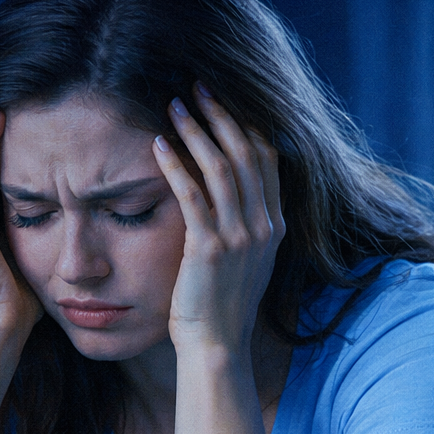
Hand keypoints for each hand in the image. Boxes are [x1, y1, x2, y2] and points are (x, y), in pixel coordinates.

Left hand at [152, 84, 285, 353]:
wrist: (218, 346)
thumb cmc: (223, 305)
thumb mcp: (247, 259)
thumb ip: (247, 223)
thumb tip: (232, 188)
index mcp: (275, 225)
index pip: (268, 159)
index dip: (245, 123)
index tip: (223, 100)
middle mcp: (263, 226)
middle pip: (247, 153)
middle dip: (221, 115)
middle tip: (197, 86)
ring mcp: (239, 237)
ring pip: (222, 168)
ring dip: (197, 131)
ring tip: (174, 105)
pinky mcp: (208, 249)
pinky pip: (192, 195)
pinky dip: (175, 165)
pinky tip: (158, 144)